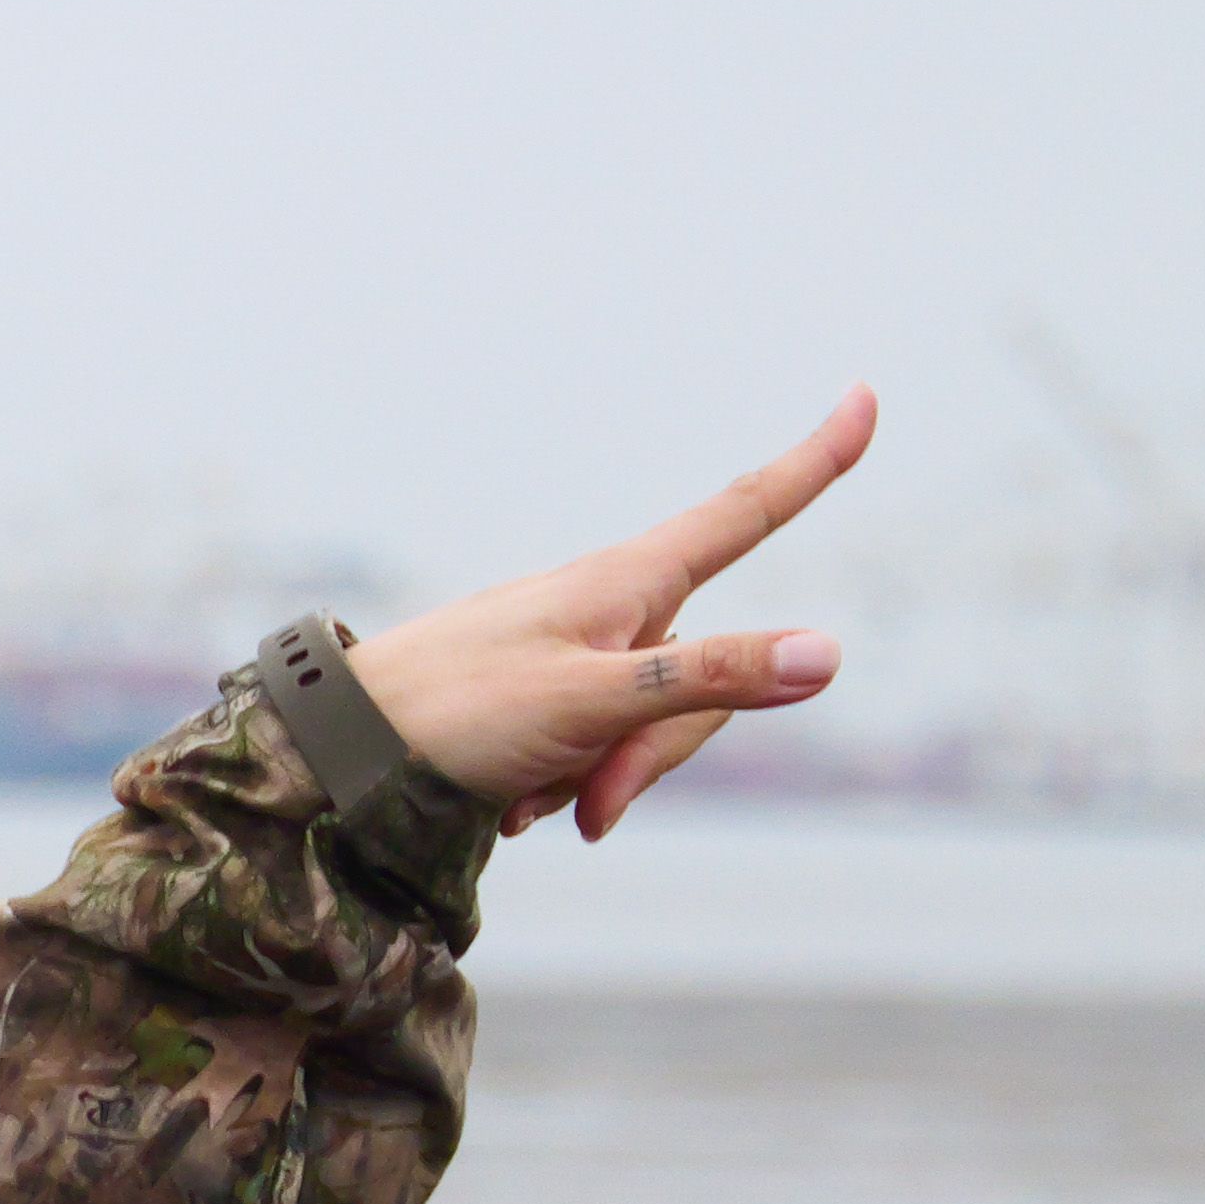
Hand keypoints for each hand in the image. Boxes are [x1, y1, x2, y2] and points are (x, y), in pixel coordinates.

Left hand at [340, 389, 878, 841]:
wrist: (338, 755)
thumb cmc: (452, 715)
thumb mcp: (592, 703)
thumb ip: (707, 680)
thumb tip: (827, 655)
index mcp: (626, 582)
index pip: (745, 511)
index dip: (815, 461)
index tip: (866, 398)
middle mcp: (613, 609)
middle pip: (708, 680)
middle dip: (659, 755)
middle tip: (590, 800)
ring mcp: (582, 656)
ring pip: (655, 728)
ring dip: (604, 778)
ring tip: (526, 798)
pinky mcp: (550, 702)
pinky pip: (602, 751)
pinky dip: (567, 786)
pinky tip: (510, 806)